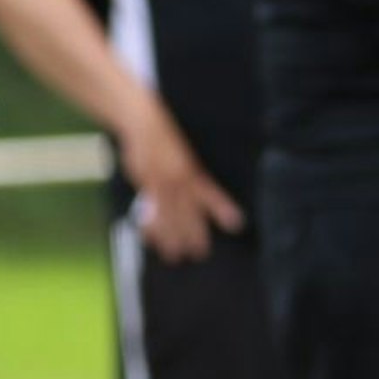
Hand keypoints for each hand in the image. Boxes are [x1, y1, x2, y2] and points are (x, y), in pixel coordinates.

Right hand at [118, 97, 241, 261]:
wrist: (142, 122)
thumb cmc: (162, 139)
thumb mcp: (181, 155)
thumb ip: (186, 175)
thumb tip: (191, 193)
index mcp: (192, 170)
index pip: (210, 193)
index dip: (221, 208)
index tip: (235, 223)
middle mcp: (181, 177)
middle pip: (189, 211)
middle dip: (194, 233)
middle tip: (198, 253)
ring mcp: (162, 181)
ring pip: (170, 214)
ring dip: (171, 236)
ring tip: (174, 256)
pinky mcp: (146, 182)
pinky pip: (149, 209)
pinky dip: (149, 225)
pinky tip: (150, 239)